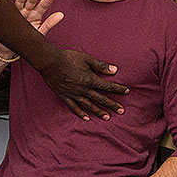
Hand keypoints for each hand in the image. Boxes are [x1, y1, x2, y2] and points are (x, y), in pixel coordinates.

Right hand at [0, 0, 63, 57]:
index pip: (43, 6)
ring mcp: (17, 12)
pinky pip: (9, 4)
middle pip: (31, 1)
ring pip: (21, 0)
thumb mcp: (39, 33)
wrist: (9, 49)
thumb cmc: (26, 42)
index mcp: (36, 16)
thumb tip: (61, 15)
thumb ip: (49, 23)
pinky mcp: (8, 13)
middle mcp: (27, 12)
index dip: (47, 1)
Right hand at [0, 0, 128, 120]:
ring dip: (99, 111)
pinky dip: (80, 113)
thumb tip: (114, 70)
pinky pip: (74, 107)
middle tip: (121, 111)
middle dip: (112, 104)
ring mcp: (74, 94)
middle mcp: (83, 89)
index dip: (118, 89)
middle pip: (100, 98)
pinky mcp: (65, 96)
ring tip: (107, 117)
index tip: (126, 91)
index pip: (107, 86)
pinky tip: (87, 118)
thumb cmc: (68, 58)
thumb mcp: (86, 58)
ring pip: (89, 105)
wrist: (50, 62)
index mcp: (90, 79)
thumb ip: (100, 65)